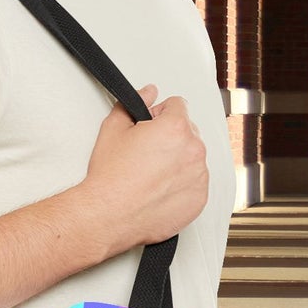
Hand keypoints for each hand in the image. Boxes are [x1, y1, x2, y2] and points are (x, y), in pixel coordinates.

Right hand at [84, 83, 208, 252]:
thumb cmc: (110, 178)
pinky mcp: (199, 199)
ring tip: (151, 174)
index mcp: (176, 128)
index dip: (159, 114)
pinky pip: (196, 183)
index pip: (178, 105)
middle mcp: (193, 150)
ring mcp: (199, 176)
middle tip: (146, 153)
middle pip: (188, 131)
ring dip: (177, 161)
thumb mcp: (113, 128)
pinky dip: (182, 184)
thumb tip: (149, 92)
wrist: (109, 215)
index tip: (149, 128)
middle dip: (171, 137)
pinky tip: (159, 189)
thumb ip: (136, 102)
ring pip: (193, 157)